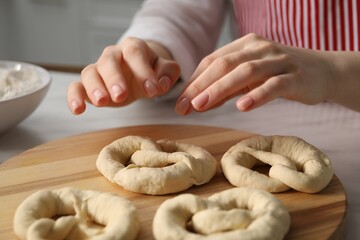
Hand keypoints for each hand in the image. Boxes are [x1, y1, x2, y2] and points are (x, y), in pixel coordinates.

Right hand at [67, 37, 179, 113]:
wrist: (138, 74)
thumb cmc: (151, 72)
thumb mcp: (165, 70)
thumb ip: (168, 73)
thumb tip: (161, 84)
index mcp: (133, 47)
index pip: (135, 53)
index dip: (143, 71)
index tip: (153, 90)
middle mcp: (113, 55)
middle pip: (109, 61)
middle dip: (114, 79)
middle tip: (121, 96)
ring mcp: (98, 69)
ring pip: (90, 73)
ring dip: (94, 88)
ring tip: (102, 103)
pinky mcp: (88, 84)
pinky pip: (76, 86)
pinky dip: (74, 97)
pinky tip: (78, 110)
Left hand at [175, 33, 336, 114]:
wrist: (322, 72)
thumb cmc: (279, 75)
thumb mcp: (250, 78)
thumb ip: (226, 87)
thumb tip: (197, 101)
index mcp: (245, 45)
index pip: (213, 60)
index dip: (194, 81)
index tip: (180, 102)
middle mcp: (259, 48)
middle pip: (225, 64)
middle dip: (201, 85)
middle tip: (184, 106)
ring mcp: (278, 61)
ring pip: (246, 72)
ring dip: (221, 89)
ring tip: (202, 106)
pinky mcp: (295, 77)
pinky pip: (274, 85)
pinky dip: (257, 95)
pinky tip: (242, 106)